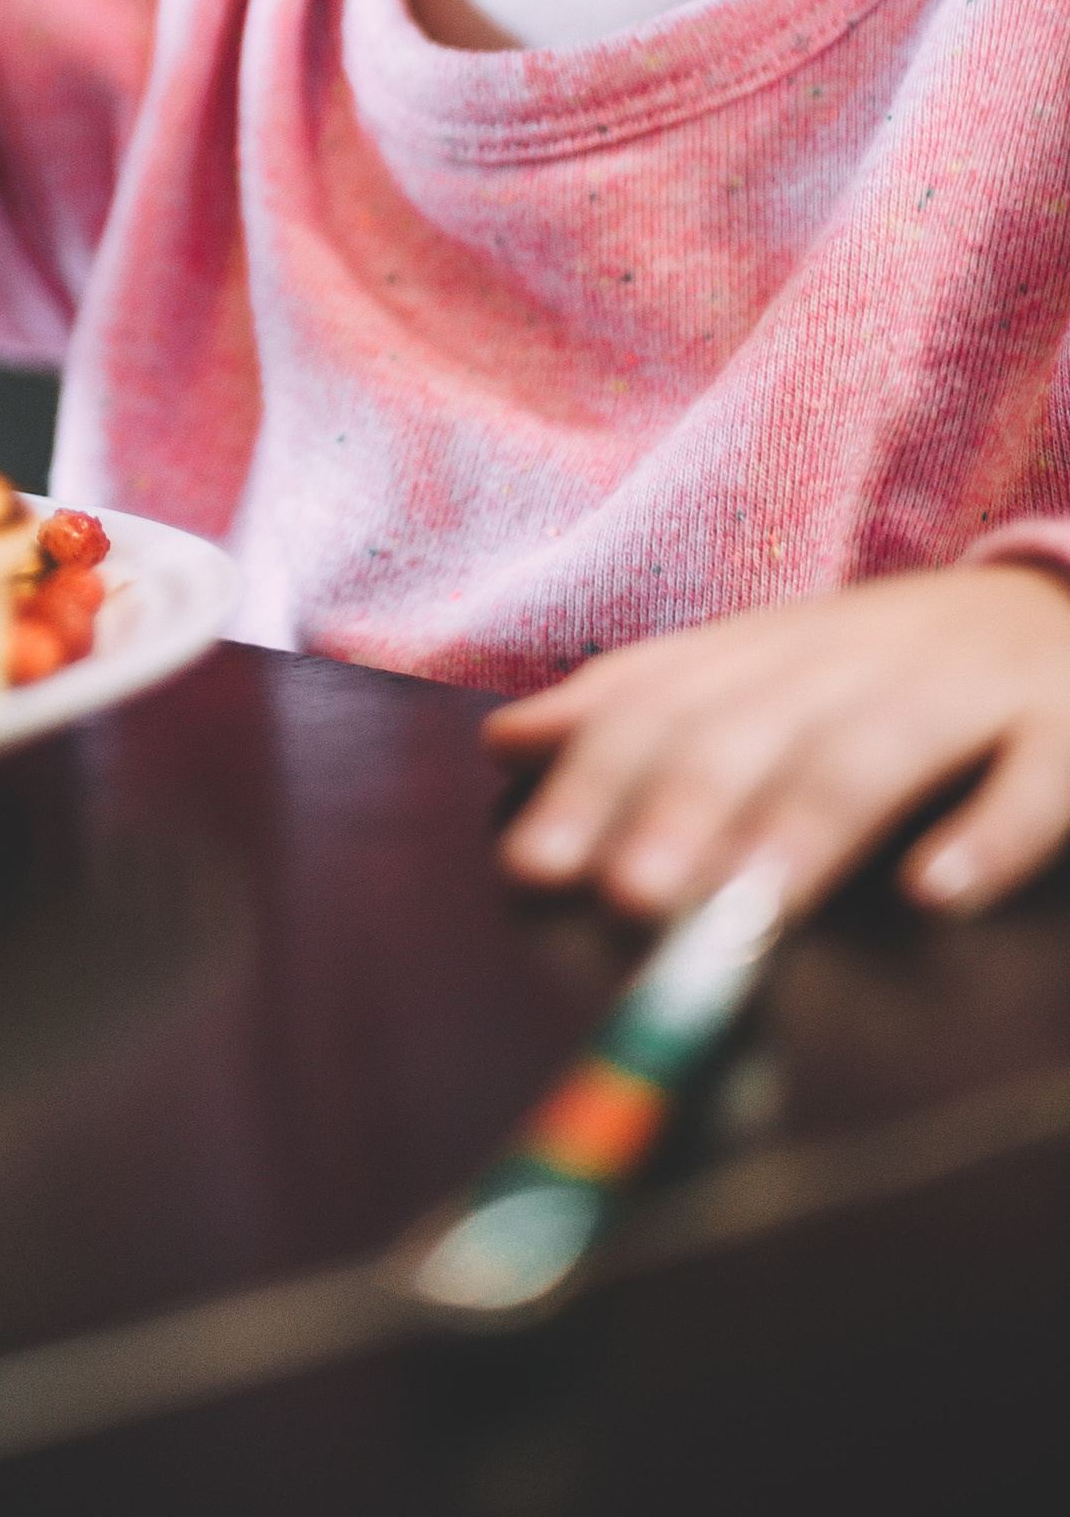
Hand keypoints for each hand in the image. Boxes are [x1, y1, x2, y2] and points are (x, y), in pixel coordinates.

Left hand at [484, 564, 1069, 921]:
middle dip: (683, 809)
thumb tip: (503, 741)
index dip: (597, 779)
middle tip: (626, 898)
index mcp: (779, 648)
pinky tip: (936, 893)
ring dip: (806, 828)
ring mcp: (969, 691)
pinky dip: (988, 836)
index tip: (533, 864)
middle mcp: (861, 659)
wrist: (1069, 609)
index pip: (668, 703)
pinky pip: (1035, 782)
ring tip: (746, 908)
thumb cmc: (896, 666)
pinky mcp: (1069, 732)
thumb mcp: (765, 671)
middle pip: (759, 727)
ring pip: (878, 752)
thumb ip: (644, 708)